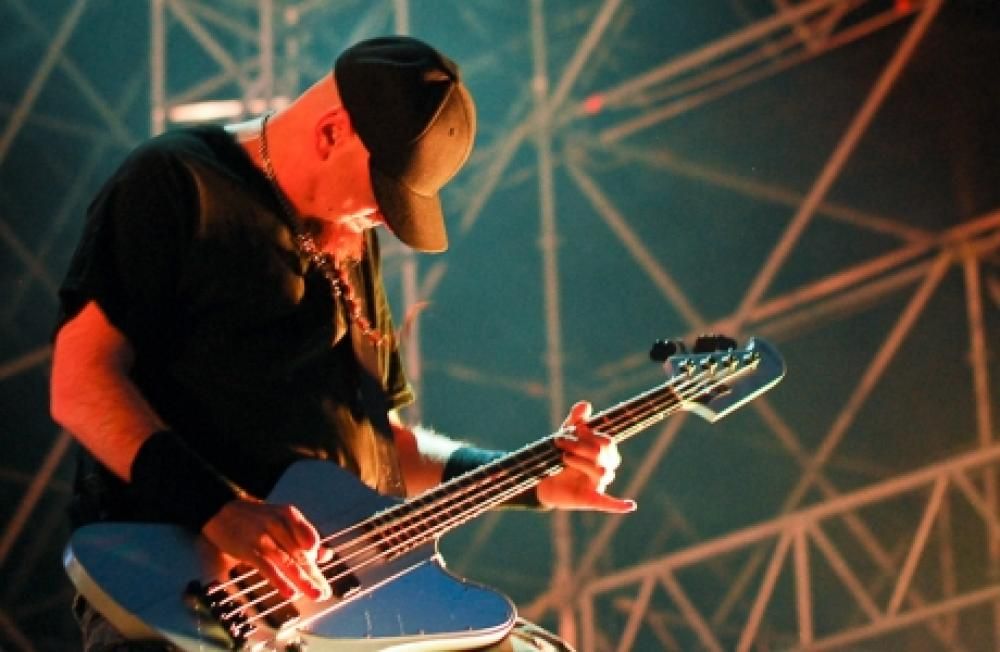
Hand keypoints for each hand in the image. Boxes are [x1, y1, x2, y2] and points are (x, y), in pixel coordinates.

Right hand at [202, 498, 333, 601]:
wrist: (221, 511)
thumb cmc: (255, 518)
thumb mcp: (280, 519)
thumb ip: (303, 536)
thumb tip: (326, 555)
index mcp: (289, 514)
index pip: (310, 539)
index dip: (318, 559)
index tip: (323, 577)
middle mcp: (278, 523)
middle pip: (300, 554)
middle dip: (314, 576)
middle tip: (324, 592)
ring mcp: (263, 536)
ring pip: (288, 562)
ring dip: (303, 581)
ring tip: (315, 594)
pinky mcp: (249, 549)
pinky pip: (267, 567)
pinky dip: (279, 580)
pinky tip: (290, 592)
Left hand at [536, 401, 636, 512]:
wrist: (543, 477)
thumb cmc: (561, 453)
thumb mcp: (567, 434)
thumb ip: (576, 420)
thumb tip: (585, 404)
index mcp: (605, 451)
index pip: (606, 441)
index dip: (589, 435)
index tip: (571, 430)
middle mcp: (606, 467)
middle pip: (602, 454)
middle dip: (580, 446)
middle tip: (560, 442)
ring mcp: (599, 484)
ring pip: (601, 472)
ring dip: (581, 462)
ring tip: (564, 458)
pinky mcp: (590, 499)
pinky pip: (608, 503)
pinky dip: (619, 505)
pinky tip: (630, 506)